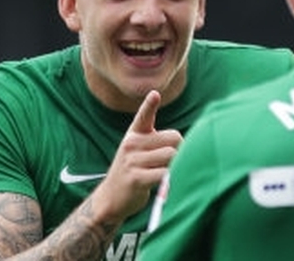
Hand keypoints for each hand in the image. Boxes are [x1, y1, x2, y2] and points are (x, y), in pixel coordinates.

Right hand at [92, 90, 182, 222]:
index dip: (149, 105)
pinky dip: (172, 179)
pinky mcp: (135, 178)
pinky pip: (165, 173)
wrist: (110, 199)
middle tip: (179, 161)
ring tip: (172, 174)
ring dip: (178, 165)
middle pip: (174, 138)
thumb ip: (157, 142)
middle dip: (182, 149)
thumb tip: (183, 142)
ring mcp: (132, 161)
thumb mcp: (138, 152)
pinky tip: (168, 186)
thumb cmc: (133, 172)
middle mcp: (131, 144)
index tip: (155, 94)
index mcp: (134, 134)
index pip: (143, 116)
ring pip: (171, 155)